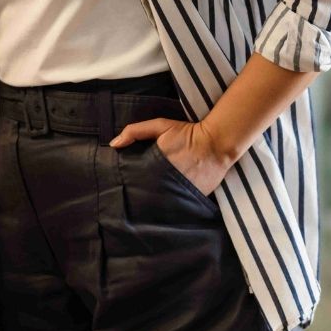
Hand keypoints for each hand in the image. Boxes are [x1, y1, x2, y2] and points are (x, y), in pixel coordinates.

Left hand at [108, 118, 232, 197]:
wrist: (217, 143)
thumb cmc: (186, 133)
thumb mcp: (159, 126)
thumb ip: (135, 132)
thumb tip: (113, 144)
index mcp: (155, 166)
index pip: (136, 183)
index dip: (130, 186)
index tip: (124, 188)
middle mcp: (167, 181)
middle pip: (147, 195)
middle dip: (141, 197)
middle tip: (134, 199)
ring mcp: (182, 192)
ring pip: (163, 202)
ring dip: (157, 202)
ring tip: (150, 204)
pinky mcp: (194, 198)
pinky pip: (180, 205)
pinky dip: (174, 204)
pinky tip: (169, 204)